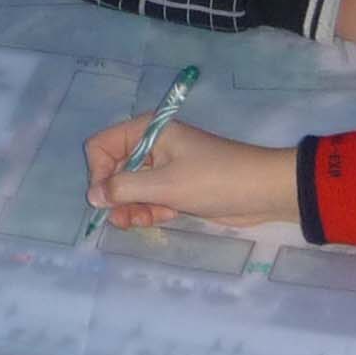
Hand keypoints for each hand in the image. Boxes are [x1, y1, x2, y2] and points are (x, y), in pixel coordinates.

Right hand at [84, 117, 292, 230]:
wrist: (262, 191)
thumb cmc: (214, 180)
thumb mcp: (165, 185)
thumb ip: (124, 189)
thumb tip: (92, 195)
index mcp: (148, 131)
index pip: (102, 145)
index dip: (98, 172)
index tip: (106, 197)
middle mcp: (152, 146)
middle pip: (114, 170)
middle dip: (116, 196)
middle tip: (122, 219)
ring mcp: (165, 168)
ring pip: (131, 189)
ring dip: (131, 207)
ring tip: (141, 223)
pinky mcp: (177, 188)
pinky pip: (149, 199)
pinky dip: (149, 211)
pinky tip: (160, 219)